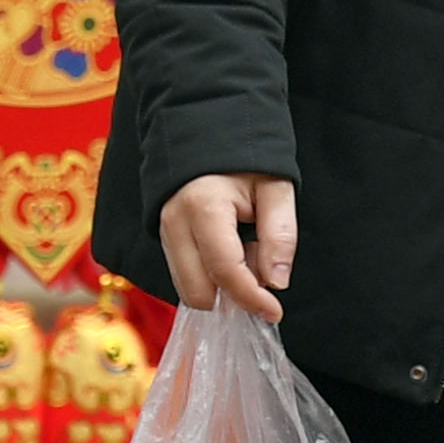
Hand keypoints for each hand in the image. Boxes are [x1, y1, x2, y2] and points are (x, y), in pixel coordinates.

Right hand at [160, 173, 297, 323]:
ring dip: (221, 287)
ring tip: (247, 253)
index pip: (224, 271)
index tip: (274, 311)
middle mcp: (175, 224)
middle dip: (232, 296)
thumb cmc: (245, 159)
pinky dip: (210, 277)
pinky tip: (230, 252)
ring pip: (188, 289)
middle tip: (261, 268)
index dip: (251, 298)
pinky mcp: (164, 238)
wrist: (209, 131)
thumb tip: (276, 282)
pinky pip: (185, 275)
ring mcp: (164, 232)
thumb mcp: (276, 187)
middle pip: (197, 291)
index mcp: (204, 207)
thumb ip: (280, 234)